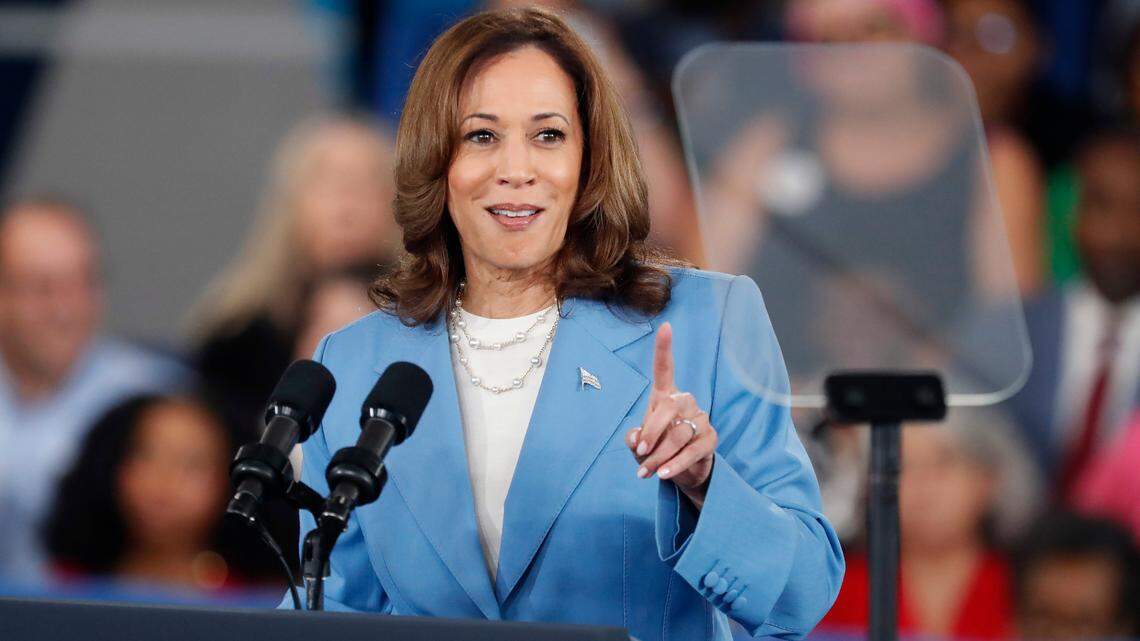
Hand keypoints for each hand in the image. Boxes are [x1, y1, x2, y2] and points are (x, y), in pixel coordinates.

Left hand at [626, 322, 717, 508]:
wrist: (682, 473)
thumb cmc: (657, 451)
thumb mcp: (639, 446)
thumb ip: (634, 440)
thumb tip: (636, 439)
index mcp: (666, 397)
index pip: (665, 369)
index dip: (664, 348)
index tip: (666, 327)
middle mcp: (686, 402)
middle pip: (668, 408)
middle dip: (651, 433)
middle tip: (640, 453)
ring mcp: (701, 418)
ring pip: (679, 434)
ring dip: (660, 456)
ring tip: (647, 472)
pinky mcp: (711, 439)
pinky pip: (692, 451)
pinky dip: (675, 464)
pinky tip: (662, 475)